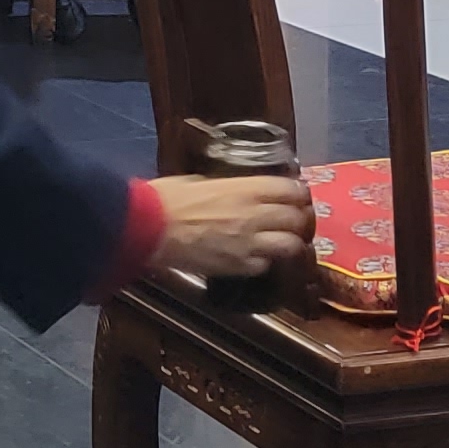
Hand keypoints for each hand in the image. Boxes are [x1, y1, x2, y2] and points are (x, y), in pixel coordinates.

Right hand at [146, 173, 313, 284]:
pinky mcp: (238, 267)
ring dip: (290, 243)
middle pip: (296, 218)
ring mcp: (249, 244)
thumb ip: (225, 187)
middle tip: (295, 219)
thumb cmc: (167, 198)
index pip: (291, 190)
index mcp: (246, 189)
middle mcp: (255, 215)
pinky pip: (263, 265)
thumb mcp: (200, 181)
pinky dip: (263, 261)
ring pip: (290, 246)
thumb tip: (232, 191)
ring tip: (284, 242)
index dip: (299, 194)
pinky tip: (255, 257)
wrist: (149, 228)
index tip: (297, 195)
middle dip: (299, 219)